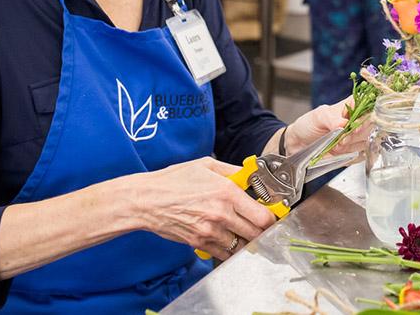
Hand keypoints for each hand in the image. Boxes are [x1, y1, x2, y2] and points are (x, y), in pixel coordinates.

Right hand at [129, 156, 275, 259]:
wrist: (146, 200)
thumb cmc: (173, 181)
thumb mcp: (206, 166)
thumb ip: (233, 171)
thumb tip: (251, 175)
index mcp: (227, 192)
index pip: (263, 216)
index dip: (273, 218)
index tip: (273, 216)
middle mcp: (221, 214)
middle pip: (256, 234)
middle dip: (262, 231)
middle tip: (261, 226)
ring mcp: (210, 231)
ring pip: (242, 246)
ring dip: (247, 242)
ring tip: (244, 233)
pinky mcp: (200, 243)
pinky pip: (224, 254)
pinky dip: (230, 250)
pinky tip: (229, 240)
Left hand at [282, 97, 369, 159]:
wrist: (300, 143)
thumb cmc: (309, 124)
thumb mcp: (318, 117)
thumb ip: (331, 119)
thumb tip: (344, 124)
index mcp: (352, 106)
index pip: (369, 108)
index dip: (365, 119)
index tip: (355, 128)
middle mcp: (358, 120)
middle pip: (370, 127)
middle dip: (354, 136)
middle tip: (341, 139)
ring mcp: (357, 137)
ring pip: (365, 143)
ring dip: (349, 147)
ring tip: (335, 145)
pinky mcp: (354, 151)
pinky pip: (359, 156)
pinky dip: (348, 156)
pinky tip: (337, 153)